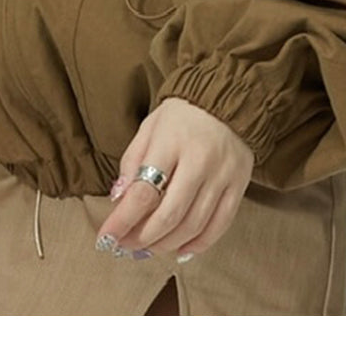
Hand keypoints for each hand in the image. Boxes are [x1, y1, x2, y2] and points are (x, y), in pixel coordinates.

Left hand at [95, 97, 254, 260]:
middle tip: (125, 246)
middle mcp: (200, 160)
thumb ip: (133, 161)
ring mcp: (222, 175)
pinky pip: (219, 225)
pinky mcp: (239, 184)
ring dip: (166, 245)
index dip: (122, 221)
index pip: (144, 192)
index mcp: (172, 141)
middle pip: (169, 215)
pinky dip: (198, 245)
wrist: (229, 96)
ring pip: (193, 226)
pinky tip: (180, 250)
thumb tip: (119, 201)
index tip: (106, 239)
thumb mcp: (150, 126)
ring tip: (147, 248)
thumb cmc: (183, 113)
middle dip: (142, 238)